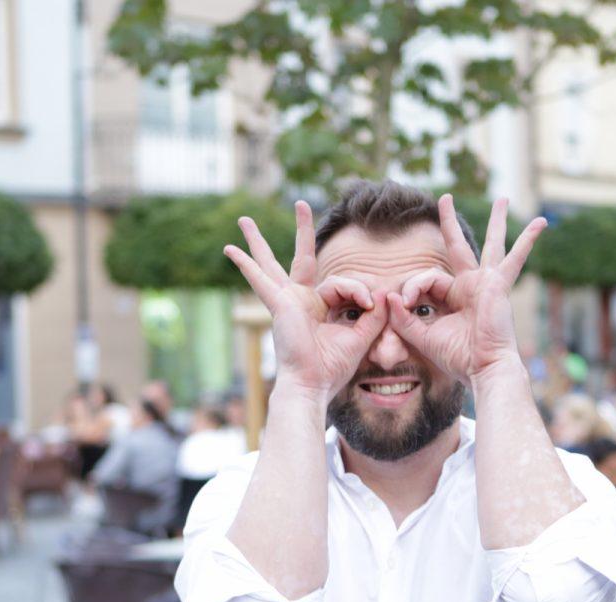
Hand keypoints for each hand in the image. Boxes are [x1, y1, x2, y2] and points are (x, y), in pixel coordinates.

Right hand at [224, 201, 386, 401]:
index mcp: (318, 306)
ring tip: (244, 219)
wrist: (313, 384)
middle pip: (300, 257)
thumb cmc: (333, 367)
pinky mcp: (278, 304)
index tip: (369, 304)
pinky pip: (260, 279)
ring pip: (272, 262)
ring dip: (258, 240)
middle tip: (301, 203)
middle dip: (302, 230)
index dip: (358, 289)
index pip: (340, 282)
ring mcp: (285, 300)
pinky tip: (229, 250)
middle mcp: (299, 299)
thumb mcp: (361, 336)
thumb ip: (374, 314)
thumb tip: (385, 293)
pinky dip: (245, 265)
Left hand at [385, 194, 545, 384]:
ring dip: (497, 221)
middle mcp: (471, 286)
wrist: (483, 368)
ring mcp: (487, 283)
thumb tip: (389, 296)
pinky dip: (528, 241)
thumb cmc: (458, 358)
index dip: (412, 286)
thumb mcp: (422, 336)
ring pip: (491, 244)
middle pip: (458, 247)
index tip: (405, 302)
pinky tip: (541, 223)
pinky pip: (515, 258)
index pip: (428, 278)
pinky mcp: (498, 284)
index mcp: (454, 297)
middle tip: (444, 197)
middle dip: (450, 223)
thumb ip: (404, 318)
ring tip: (502, 199)